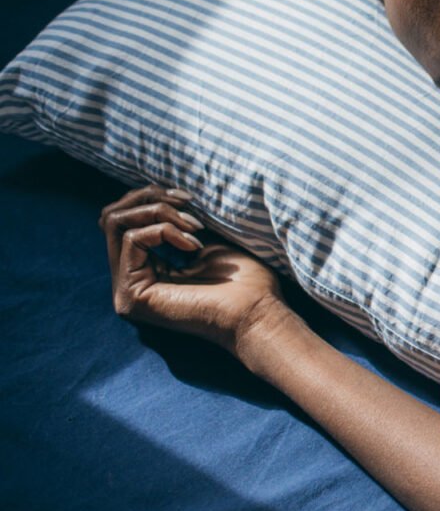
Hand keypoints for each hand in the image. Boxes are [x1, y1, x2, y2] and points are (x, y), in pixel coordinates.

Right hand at [101, 184, 285, 355]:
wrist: (256, 312)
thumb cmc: (243, 281)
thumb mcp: (203, 241)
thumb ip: (176, 225)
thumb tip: (158, 198)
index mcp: (146, 271)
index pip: (125, 221)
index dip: (153, 198)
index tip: (189, 199)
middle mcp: (130, 282)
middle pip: (112, 218)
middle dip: (149, 198)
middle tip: (186, 202)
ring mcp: (126, 290)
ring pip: (116, 224)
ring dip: (159, 211)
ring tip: (194, 225)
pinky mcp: (131, 294)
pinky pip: (133, 240)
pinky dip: (166, 231)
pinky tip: (194, 246)